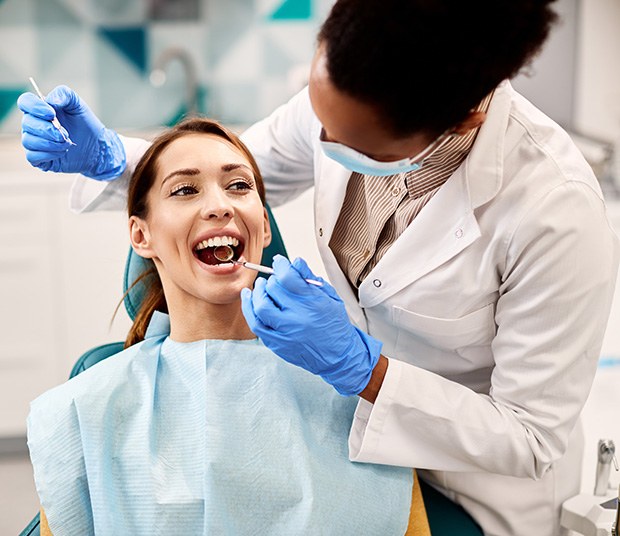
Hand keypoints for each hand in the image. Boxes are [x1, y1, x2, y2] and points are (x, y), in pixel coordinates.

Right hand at [17, 85, 125, 179]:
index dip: (34, 107)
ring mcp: (34, 142)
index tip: (52, 114)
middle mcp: (33, 125)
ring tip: (67, 143)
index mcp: (39, 109)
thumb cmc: (84, 124)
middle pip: (27, 123)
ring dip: (50, 143)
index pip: (25, 102)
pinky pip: (32, 157)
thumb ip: (64, 94)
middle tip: (65, 133)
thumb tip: (50, 101)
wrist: (96, 146)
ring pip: (28, 141)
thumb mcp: (77, 104)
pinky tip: (62, 152)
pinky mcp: (39, 159)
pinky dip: (48, 154)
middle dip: (47, 129)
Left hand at [241, 255, 381, 395]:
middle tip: (273, 278)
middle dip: (271, 280)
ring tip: (260, 286)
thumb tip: (295, 262)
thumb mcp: (330, 297)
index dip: (280, 265)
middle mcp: (298, 317)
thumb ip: (310, 279)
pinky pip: (256, 324)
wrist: (338, 357)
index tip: (279, 262)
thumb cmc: (335, 325)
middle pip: (273, 289)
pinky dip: (249, 309)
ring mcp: (285, 332)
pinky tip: (249, 299)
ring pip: (261, 306)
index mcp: (313, 303)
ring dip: (257, 292)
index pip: (288, 277)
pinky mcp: (277, 343)